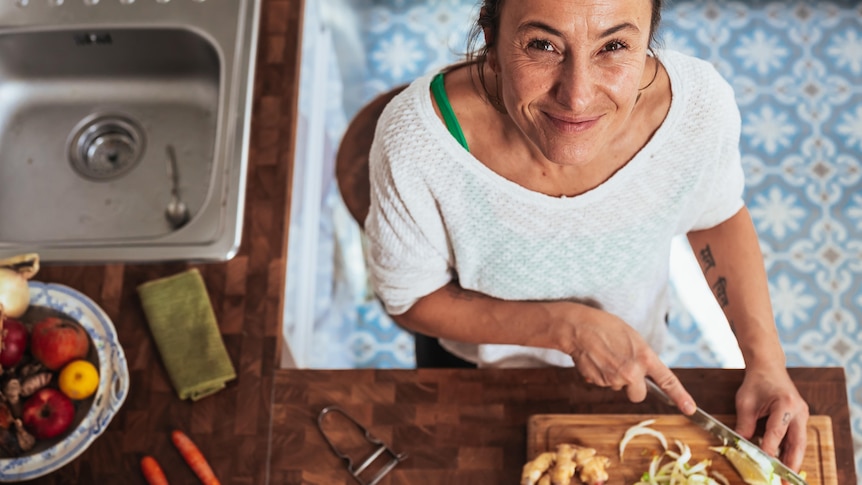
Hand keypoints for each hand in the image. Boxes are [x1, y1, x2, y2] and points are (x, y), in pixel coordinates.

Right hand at [567, 307, 695, 414]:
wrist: (578, 328)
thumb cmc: (605, 326)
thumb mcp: (632, 337)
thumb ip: (641, 356)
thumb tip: (642, 372)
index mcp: (644, 357)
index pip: (667, 381)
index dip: (680, 397)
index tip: (690, 409)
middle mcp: (632, 372)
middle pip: (638, 395)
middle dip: (633, 387)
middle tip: (624, 369)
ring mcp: (614, 379)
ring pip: (618, 387)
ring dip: (613, 377)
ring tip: (605, 356)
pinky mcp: (598, 382)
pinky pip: (603, 383)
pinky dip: (600, 375)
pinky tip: (596, 359)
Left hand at [734, 366, 809, 470]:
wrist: (768, 367)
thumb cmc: (756, 382)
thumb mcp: (745, 402)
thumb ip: (744, 424)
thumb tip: (740, 444)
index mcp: (785, 403)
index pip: (777, 431)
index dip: (769, 448)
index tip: (763, 462)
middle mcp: (799, 410)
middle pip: (797, 442)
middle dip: (791, 462)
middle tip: (784, 479)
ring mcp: (802, 415)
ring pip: (799, 443)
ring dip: (792, 459)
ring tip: (784, 476)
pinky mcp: (800, 418)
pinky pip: (796, 438)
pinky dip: (790, 450)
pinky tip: (783, 462)